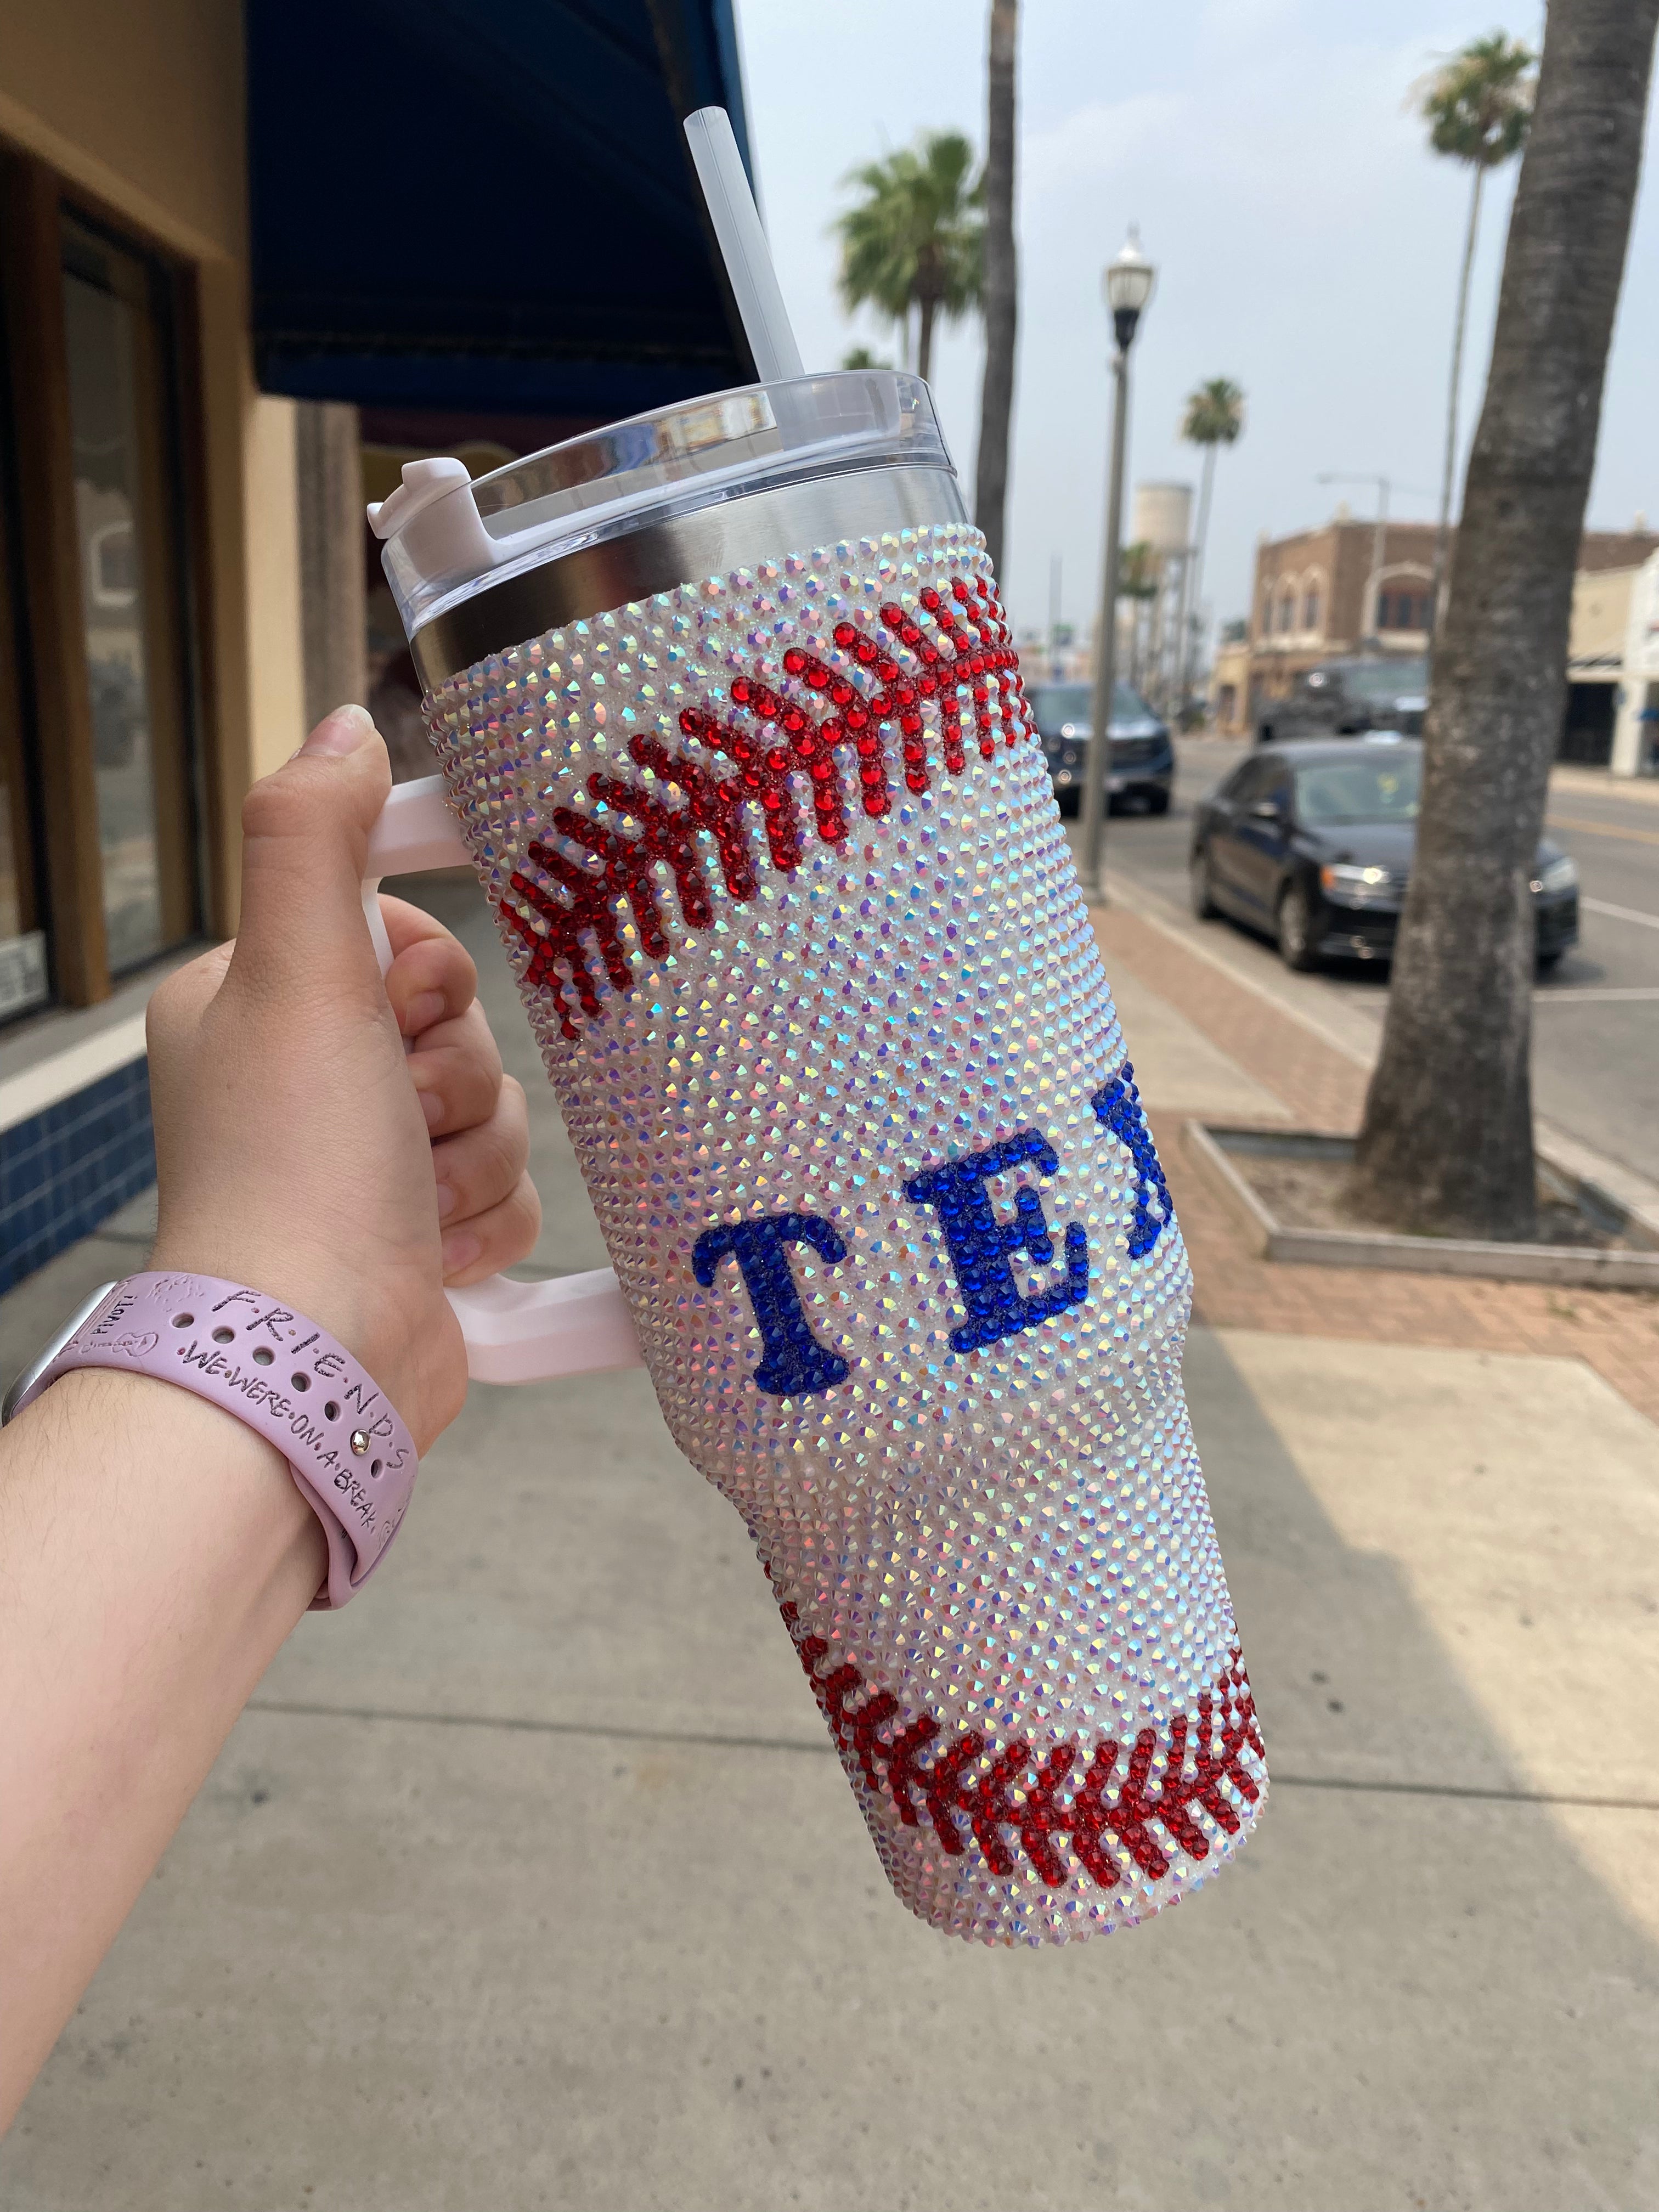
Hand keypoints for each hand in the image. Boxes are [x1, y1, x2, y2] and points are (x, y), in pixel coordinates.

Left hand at [145, 705, 538, 1448]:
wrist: (313, 1358)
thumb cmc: (291, 1171)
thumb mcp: (298, 973)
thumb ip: (316, 837)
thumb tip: (345, 727)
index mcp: (258, 1005)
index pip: (394, 931)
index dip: (422, 969)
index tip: (398, 1008)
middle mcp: (308, 1081)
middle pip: (459, 1022)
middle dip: (453, 1074)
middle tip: (395, 1115)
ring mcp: (367, 1164)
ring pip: (497, 1107)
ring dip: (474, 1154)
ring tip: (412, 1198)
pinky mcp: (423, 1234)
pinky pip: (510, 1189)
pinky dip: (486, 1220)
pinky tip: (434, 1252)